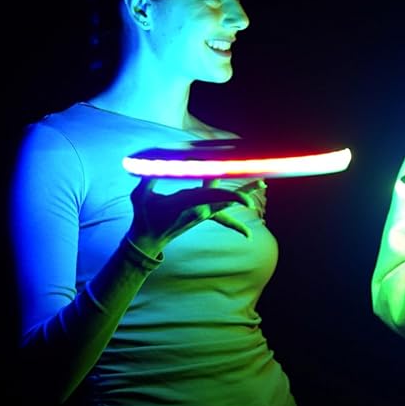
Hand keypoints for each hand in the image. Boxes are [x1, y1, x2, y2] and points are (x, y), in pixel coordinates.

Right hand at [128, 174, 258, 250]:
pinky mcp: (202, 215)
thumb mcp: (141, 196)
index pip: (214, 197)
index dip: (231, 196)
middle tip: (263, 181)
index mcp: (188, 204)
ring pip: (227, 204)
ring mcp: (202, 213)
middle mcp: (199, 210)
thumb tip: (147, 164)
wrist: (147, 241)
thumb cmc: (143, 217)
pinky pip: (222, 217)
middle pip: (226, 198)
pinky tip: (249, 234)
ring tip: (263, 183)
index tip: (248, 200)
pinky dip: (235, 223)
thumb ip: (146, 179)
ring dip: (244, 193)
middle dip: (244, 189)